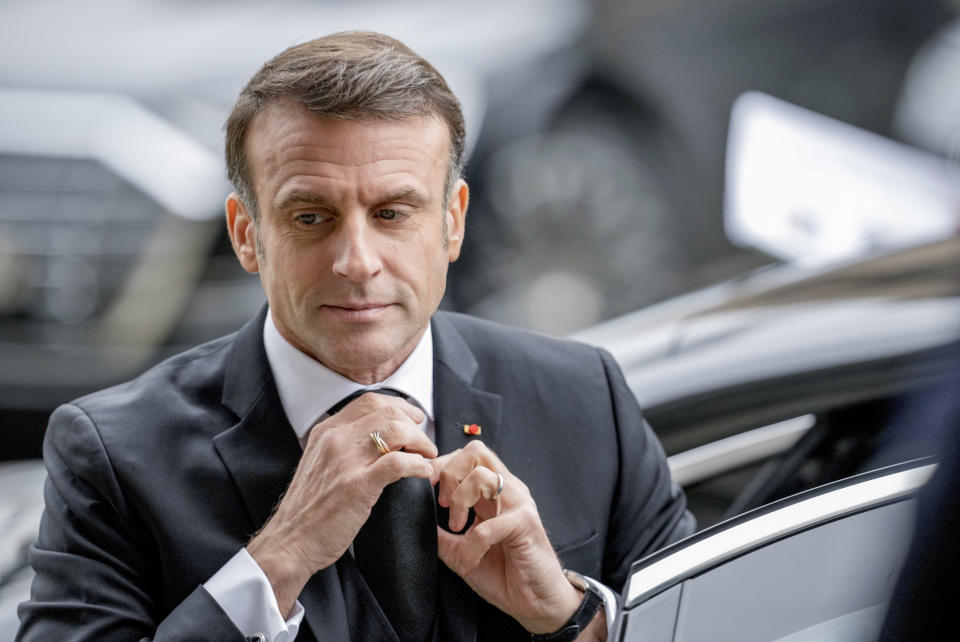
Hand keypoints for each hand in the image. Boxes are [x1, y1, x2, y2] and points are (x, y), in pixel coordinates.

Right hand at [247, 393, 435, 615]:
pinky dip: (419, 465)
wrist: (290, 541)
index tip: (413, 418)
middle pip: (387, 412)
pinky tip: (423, 472)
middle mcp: (335, 440)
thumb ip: (343, 445)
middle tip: (424, 441)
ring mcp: (346, 461)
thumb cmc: (308, 509)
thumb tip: (379, 437)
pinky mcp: (358, 485)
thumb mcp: (319, 463)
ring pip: (396, 431)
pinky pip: (399, 463)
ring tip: (427, 456)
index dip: (399, 406)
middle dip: (415, 424)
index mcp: (325, 431)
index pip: (369, 401)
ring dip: (421, 442)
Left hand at [431, 441, 583, 633]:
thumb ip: (443, 534)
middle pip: (476, 451)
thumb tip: (418, 520)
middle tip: (443, 504)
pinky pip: (489, 524)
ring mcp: (519, 504)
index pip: (468, 456)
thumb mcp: (462, 552)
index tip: (428, 488)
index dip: (443, 465)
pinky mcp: (526, 523)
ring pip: (482, 476)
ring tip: (457, 529)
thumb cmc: (504, 575)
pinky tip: (471, 560)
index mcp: (493, 494)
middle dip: (450, 473)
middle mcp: (508, 491)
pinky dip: (472, 544)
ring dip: (460, 502)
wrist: (537, 603)